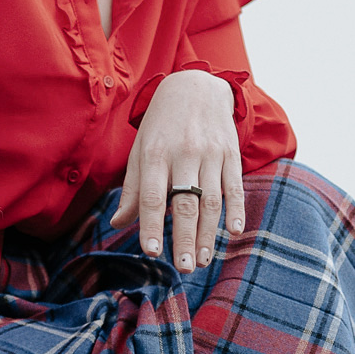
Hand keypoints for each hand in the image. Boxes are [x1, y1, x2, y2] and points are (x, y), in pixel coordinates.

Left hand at [111, 71, 244, 272]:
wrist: (195, 86)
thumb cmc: (161, 126)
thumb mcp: (140, 150)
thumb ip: (134, 189)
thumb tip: (118, 223)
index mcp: (154, 154)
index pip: (153, 196)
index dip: (152, 225)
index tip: (151, 252)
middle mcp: (183, 154)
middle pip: (185, 203)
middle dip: (185, 238)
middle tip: (183, 267)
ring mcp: (210, 153)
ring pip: (211, 200)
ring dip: (208, 233)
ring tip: (203, 260)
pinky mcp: (230, 153)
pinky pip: (234, 185)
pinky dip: (236, 209)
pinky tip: (234, 231)